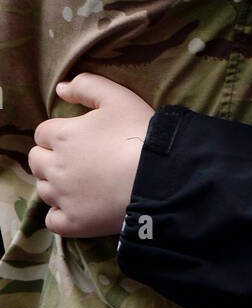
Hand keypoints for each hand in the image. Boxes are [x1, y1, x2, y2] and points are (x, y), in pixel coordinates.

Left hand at [29, 74, 153, 236]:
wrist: (160, 176)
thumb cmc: (140, 133)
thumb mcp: (118, 97)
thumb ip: (87, 85)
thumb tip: (61, 88)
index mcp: (63, 135)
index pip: (43, 133)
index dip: (60, 133)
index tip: (80, 138)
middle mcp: (55, 167)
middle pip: (37, 161)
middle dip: (51, 158)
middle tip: (79, 160)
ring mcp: (62, 197)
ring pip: (44, 189)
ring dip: (56, 184)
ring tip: (83, 183)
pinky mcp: (74, 222)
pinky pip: (52, 220)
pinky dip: (61, 214)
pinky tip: (78, 207)